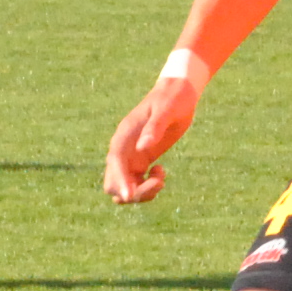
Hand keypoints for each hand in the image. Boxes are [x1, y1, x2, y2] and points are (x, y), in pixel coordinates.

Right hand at [103, 72, 201, 204]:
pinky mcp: (141, 162)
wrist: (178, 94)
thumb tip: (142, 147)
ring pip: (124, 188)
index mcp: (124, 135)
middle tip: (158, 183)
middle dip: (131, 192)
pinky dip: (147, 188)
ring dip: (140, 193)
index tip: (130, 196)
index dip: (120, 181)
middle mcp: (123, 149)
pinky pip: (136, 185)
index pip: (115, 163)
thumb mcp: (166, 110)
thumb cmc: (172, 98)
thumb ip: (154, 128)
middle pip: (113, 182)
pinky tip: (161, 172)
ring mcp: (131, 157)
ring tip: (161, 179)